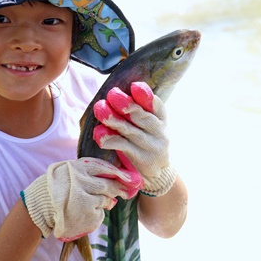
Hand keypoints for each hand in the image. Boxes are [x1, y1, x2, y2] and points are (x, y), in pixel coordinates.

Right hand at [21, 157, 141, 240]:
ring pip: (106, 200)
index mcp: (79, 168)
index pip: (105, 169)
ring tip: (89, 202)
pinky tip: (84, 212)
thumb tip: (115, 177)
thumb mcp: (69, 171)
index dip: (120, 174)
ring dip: (105, 201)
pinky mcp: (88, 214)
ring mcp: (86, 199)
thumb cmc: (57, 186)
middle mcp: (83, 182)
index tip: (131, 178)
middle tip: (127, 192)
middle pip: (109, 185)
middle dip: (119, 189)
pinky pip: (100, 213)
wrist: (41, 206)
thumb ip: (89, 171)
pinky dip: (97, 212)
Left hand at [93, 82, 176, 196]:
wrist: (156, 174)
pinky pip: (124, 148)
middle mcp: (159, 132)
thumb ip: (136, 110)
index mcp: (160, 119)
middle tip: (112, 94)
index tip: (134, 86)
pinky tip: (100, 134)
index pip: (157, 106)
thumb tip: (113, 94)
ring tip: (100, 109)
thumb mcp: (147, 126)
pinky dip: (111, 139)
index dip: (146, 96)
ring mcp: (152, 148)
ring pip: (131, 132)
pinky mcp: (142, 161)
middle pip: (143, 117)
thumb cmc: (144, 142)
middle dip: (127, 104)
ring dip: (114, 120)